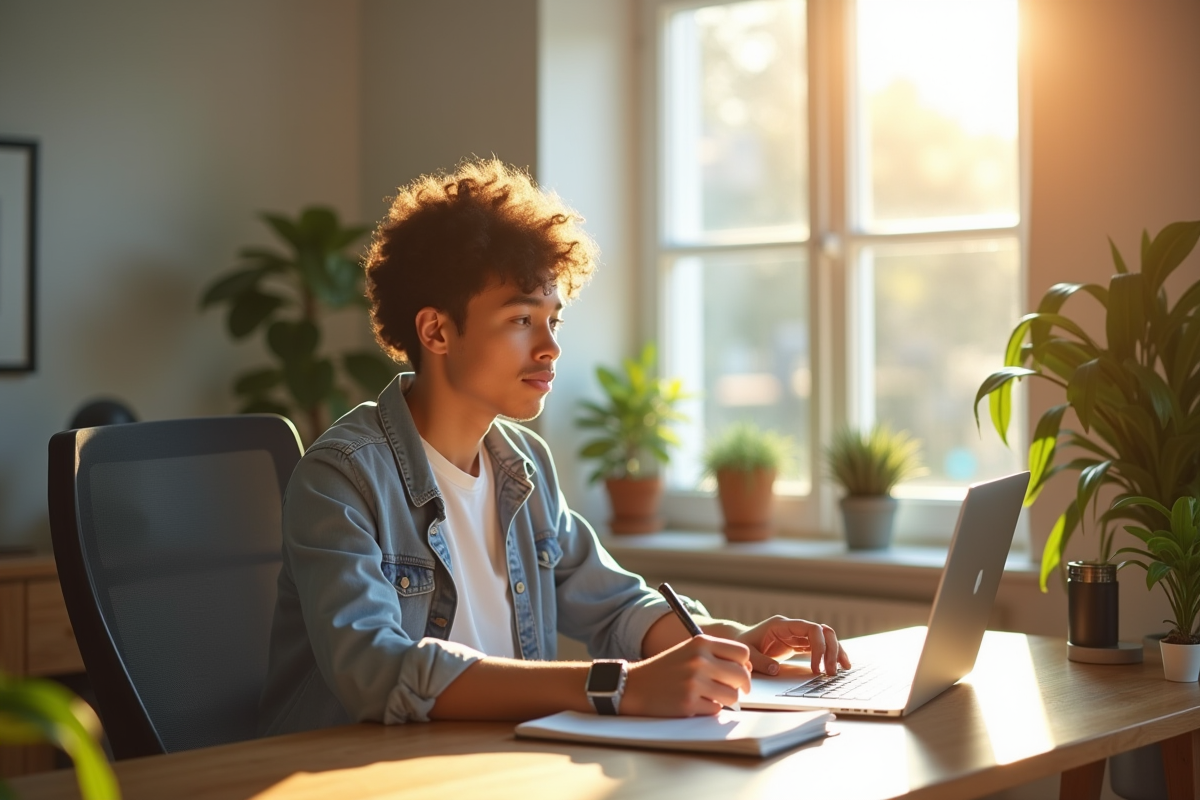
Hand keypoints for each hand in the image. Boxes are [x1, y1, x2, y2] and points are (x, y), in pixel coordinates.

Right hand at [621, 635, 751, 716]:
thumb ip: (716, 655)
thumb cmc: (665, 670)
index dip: (744, 665)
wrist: (634, 685)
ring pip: (732, 696)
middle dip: (741, 686)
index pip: (742, 652)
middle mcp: (699, 660)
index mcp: (701, 643)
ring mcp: (694, 682)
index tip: (740, 673)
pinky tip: (695, 703)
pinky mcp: (689, 703)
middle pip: (742, 675)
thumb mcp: (689, 651)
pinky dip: (709, 709)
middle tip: (733, 690)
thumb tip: (748, 668)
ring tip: (709, 696)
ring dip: (724, 700)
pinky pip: (715, 710)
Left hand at [735, 616, 851, 676]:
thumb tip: (776, 670)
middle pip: (822, 632)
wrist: (739, 640)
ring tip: (843, 669)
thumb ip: (760, 662)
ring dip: (836, 652)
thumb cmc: (743, 644)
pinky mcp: (799, 644)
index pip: (810, 629)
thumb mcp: (748, 653)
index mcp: (782, 625)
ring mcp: (797, 635)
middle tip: (831, 672)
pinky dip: (830, 655)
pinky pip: (820, 647)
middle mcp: (793, 628)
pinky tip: (838, 666)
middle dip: (831, 651)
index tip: (816, 668)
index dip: (818, 647)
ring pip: (825, 638)